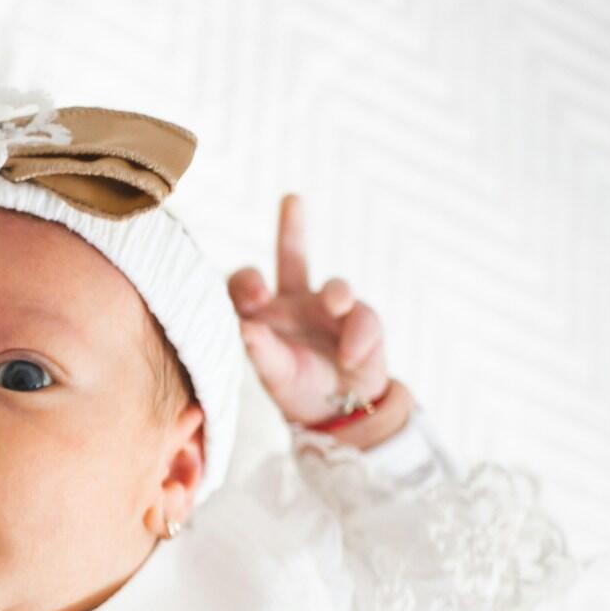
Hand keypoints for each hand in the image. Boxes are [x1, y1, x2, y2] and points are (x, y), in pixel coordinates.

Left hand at [227, 194, 390, 426]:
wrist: (337, 411)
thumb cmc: (296, 387)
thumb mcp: (274, 374)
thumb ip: (261, 352)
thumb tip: (245, 328)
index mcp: (264, 312)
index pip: (246, 284)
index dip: (247, 282)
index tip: (255, 295)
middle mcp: (296, 302)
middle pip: (293, 257)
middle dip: (292, 227)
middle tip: (291, 199)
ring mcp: (332, 310)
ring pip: (337, 286)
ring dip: (338, 291)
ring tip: (336, 304)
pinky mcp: (363, 323)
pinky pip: (364, 320)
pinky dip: (358, 337)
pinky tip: (350, 356)